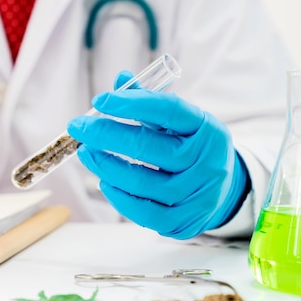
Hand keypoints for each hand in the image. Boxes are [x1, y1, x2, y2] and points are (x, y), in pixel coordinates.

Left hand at [67, 79, 249, 239]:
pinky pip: (143, 211)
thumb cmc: (190, 149)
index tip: (99, 100)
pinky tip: (104, 181)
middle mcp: (207, 161)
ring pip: (141, 181)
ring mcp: (197, 194)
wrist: (222, 192)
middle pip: (148, 147)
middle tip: (78, 127)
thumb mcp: (177, 123)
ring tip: (86, 153)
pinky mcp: (185, 221)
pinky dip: (118, 197)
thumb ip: (149, 101)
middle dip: (105, 135)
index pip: (167, 109)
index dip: (131, 103)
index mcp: (207, 129)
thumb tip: (121, 79)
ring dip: (105, 166)